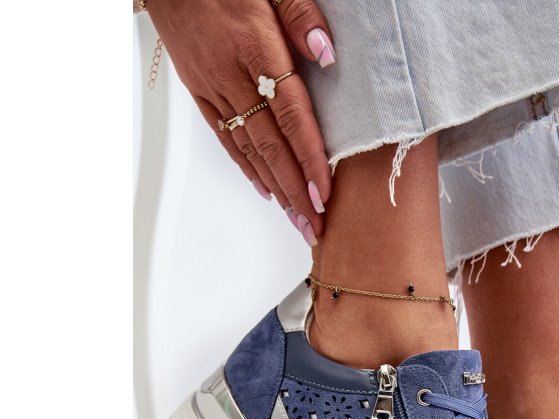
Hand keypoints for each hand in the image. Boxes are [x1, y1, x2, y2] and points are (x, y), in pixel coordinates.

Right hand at [147, 0, 335, 244]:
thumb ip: (302, 15)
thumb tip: (327, 54)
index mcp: (256, 49)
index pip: (291, 117)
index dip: (309, 159)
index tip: (323, 194)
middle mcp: (232, 76)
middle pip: (271, 146)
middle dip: (295, 191)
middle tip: (314, 226)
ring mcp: (212, 87)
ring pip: (249, 149)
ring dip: (276, 188)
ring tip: (296, 219)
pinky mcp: (199, 90)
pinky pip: (225, 137)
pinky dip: (248, 167)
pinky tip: (266, 189)